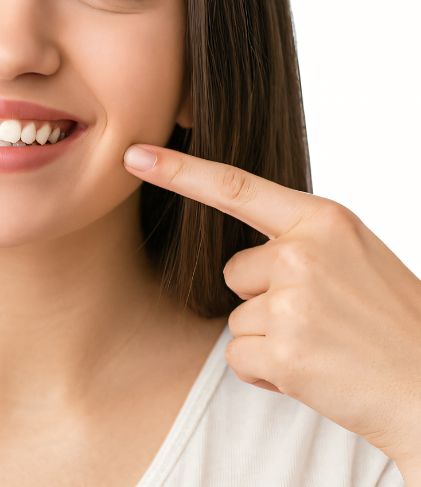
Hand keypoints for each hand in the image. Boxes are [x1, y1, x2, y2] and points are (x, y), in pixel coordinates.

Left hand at [124, 144, 420, 472]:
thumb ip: (299, 242)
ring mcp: (292, 301)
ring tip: (325, 347)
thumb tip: (239, 259)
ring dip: (270, 340)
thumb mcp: (355, 257)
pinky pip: (238, 356)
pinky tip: (313, 374)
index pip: (235, 188)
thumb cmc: (393, 323)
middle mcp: (303, 253)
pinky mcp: (283, 350)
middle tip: (324, 321)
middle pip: (234, 272)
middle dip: (265, 301)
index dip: (180, 171)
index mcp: (323, 220)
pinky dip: (266, 373)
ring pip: (237, 318)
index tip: (135, 155)